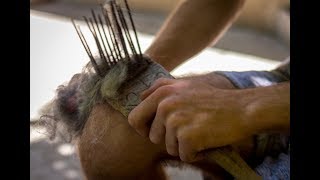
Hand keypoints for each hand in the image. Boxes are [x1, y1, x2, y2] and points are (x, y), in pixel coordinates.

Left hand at [128, 74, 252, 161]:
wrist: (242, 108)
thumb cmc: (214, 99)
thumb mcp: (184, 85)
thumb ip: (160, 88)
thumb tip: (140, 97)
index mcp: (161, 92)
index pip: (134, 117)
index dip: (145, 128)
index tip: (160, 130)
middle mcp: (164, 104)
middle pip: (151, 136)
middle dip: (166, 138)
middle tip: (186, 132)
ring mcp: (175, 120)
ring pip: (168, 147)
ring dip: (183, 145)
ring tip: (200, 132)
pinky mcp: (186, 137)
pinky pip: (183, 155)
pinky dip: (195, 153)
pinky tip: (206, 141)